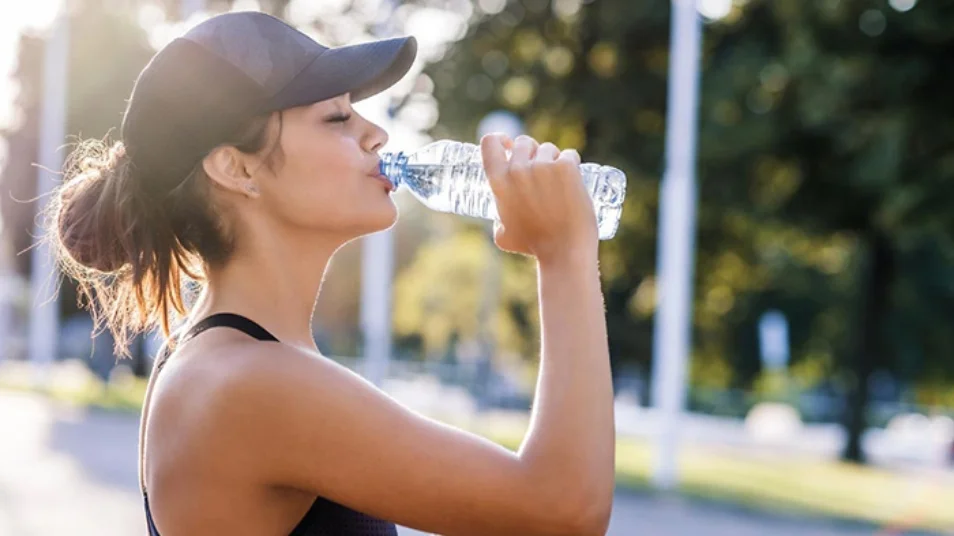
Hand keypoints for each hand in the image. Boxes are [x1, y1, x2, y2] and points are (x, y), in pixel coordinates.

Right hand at [480, 133, 597, 262]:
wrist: (564, 251)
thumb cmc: (534, 246)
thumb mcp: (503, 235)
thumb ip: (498, 220)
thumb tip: (500, 219)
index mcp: (498, 182)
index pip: (490, 142)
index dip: (500, 139)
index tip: (508, 145)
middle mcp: (517, 169)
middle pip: (523, 142)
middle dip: (532, 152)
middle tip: (542, 171)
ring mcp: (543, 166)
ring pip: (548, 148)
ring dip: (554, 159)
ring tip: (559, 183)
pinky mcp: (566, 167)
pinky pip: (569, 155)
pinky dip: (572, 164)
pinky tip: (574, 179)